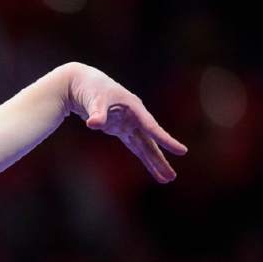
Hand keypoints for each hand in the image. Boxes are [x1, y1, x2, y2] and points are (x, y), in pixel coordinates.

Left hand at [61, 63, 187, 182]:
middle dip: (160, 160)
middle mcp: (135, 117)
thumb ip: (97, 113)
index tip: (182, 151)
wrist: (81, 83)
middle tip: (172, 177)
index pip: (151, 127)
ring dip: (154, 162)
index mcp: (134, 107)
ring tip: (167, 178)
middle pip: (150, 142)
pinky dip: (142, 157)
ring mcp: (128, 123)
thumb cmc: (90, 88)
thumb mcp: (94, 99)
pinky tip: (153, 168)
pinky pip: (135, 146)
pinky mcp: (121, 128)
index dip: (165, 140)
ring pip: (144, 146)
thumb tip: (93, 124)